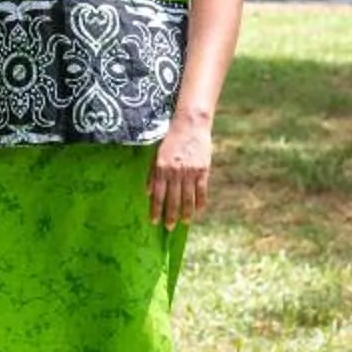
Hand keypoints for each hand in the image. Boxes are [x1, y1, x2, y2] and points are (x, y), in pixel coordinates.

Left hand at [149, 111, 213, 225]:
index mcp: (162, 168)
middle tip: (169, 227)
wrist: (190, 124)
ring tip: (184, 222)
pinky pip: (201, 190)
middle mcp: (175, 172)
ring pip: (188, 198)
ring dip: (186, 212)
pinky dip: (200, 202)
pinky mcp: (203, 170)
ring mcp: (190, 171)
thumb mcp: (157, 154)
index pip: (158, 194)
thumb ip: (152, 173)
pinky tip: (198, 211)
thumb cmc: (171, 139)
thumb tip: (148, 192)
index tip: (154, 221)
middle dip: (170, 215)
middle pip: (173, 199)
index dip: (156, 209)